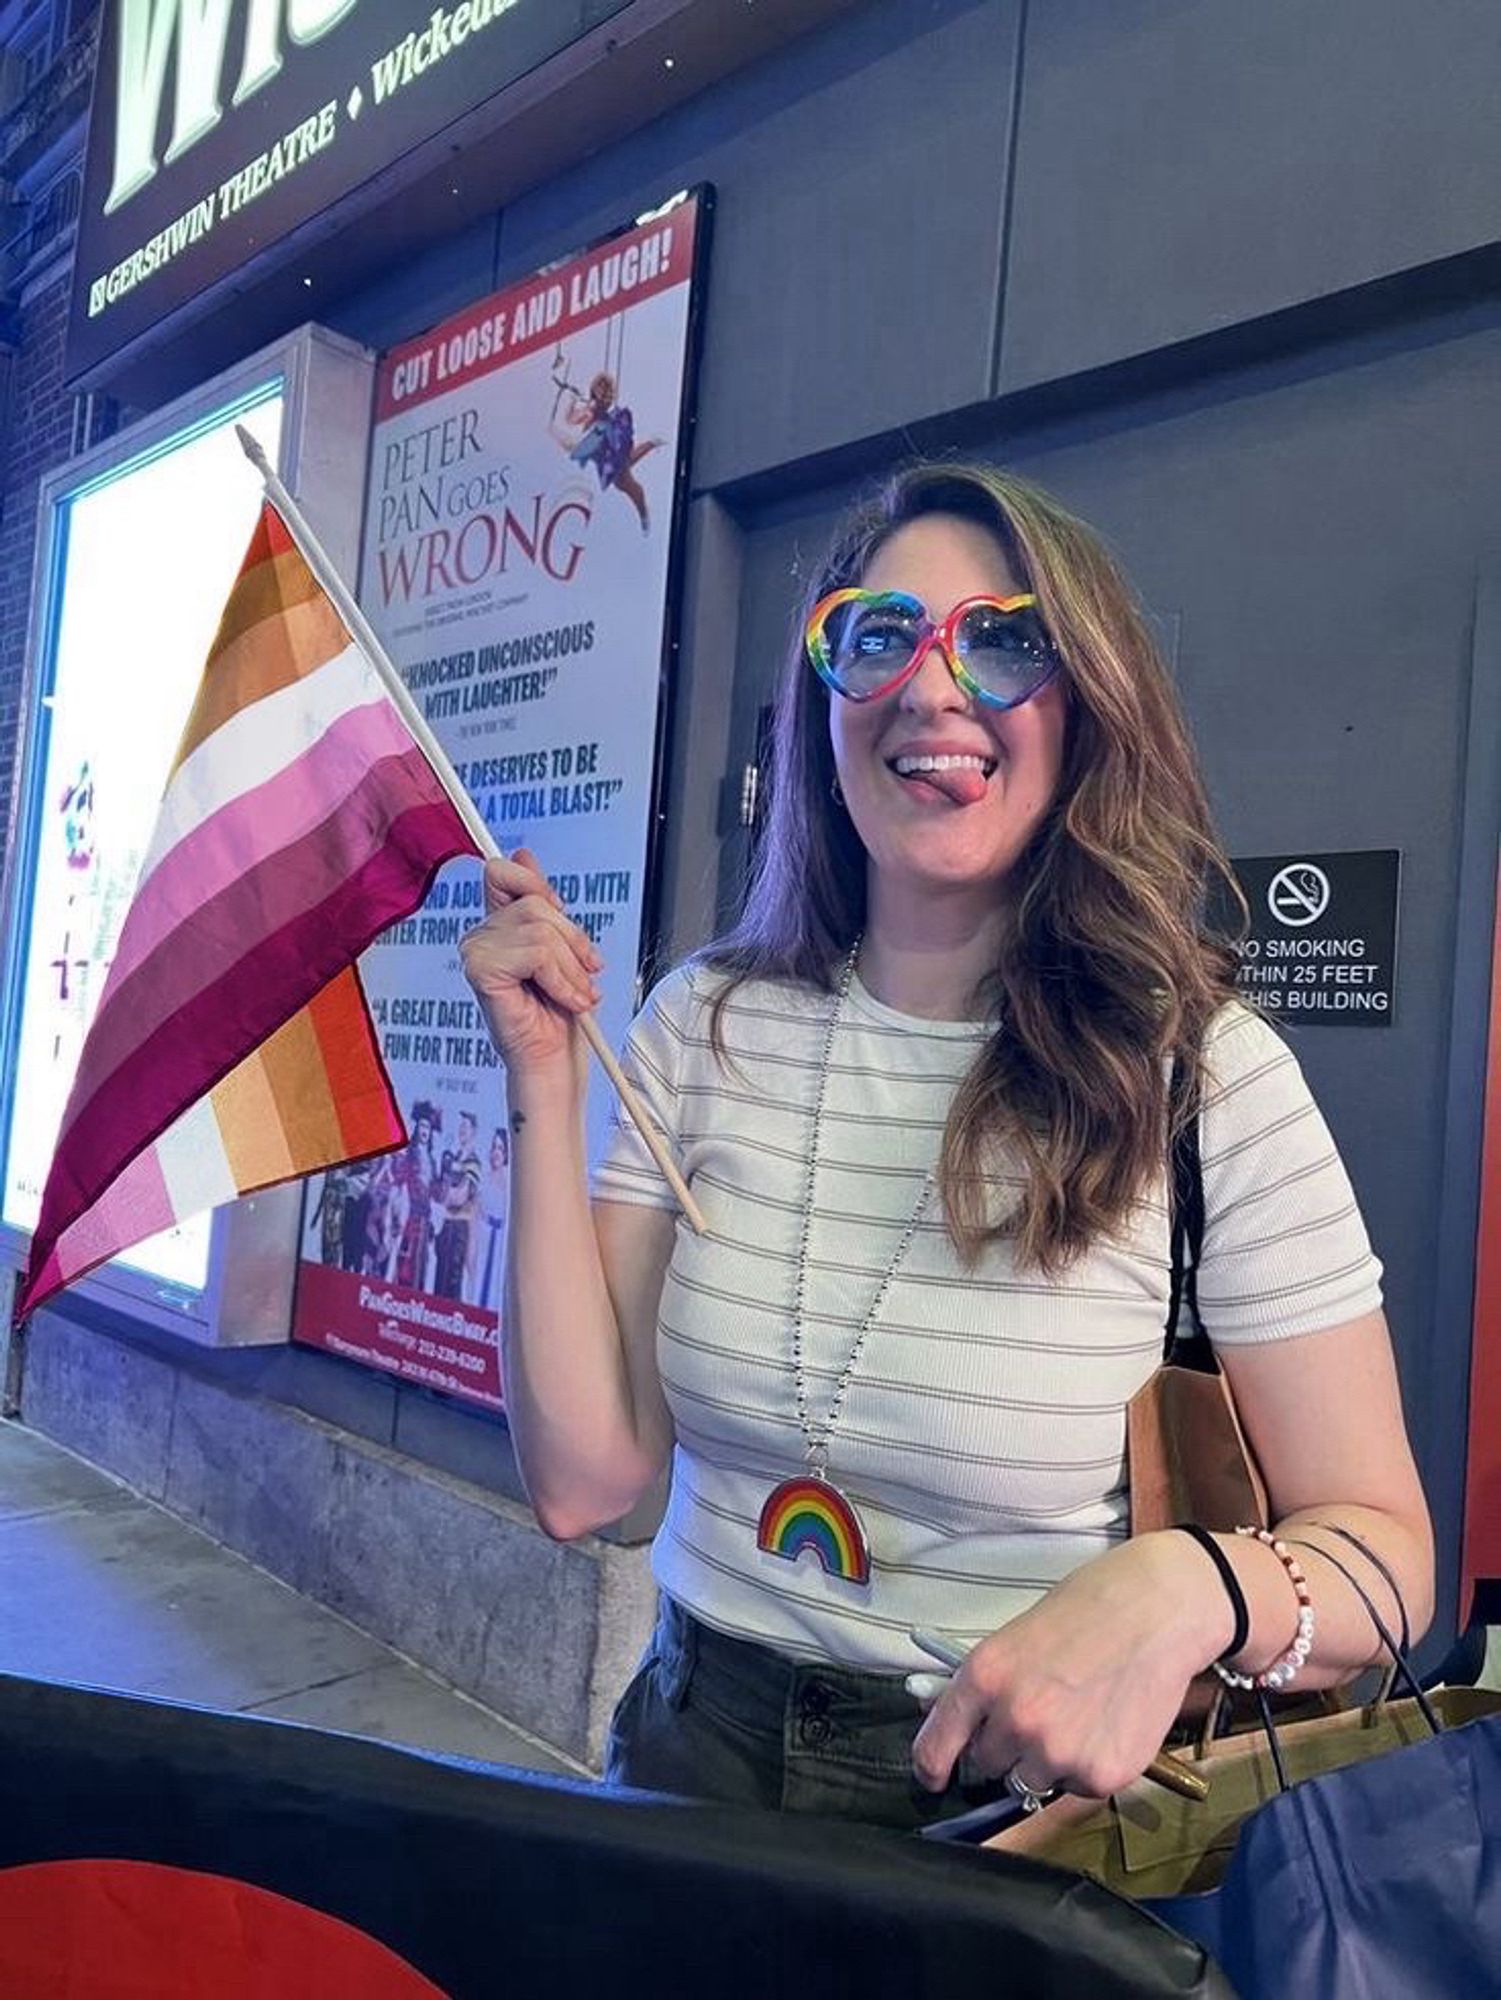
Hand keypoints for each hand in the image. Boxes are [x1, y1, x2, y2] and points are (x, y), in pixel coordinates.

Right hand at [458, 849, 602, 1080]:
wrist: (556, 1060)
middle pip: (537, 903)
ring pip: (541, 929)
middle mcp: (481, 935)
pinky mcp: (482, 970)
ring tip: (576, 993)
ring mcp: (476, 952)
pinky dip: (562, 979)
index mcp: (498, 923)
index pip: (502, 871)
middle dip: (574, 940)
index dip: (536, 884)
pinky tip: (566, 1000)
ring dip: (572, 967)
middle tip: (585, 973)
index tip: (560, 912)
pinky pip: (537, 953)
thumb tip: (524, 854)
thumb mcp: (563, 947)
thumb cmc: (560, 1012)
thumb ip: (543, 904)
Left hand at [911, 1533, 1231, 1798]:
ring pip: (1033, 1781)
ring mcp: (1058, 1752)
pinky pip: (1079, 1788)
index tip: (932, 1777)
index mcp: (984, 1678)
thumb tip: (958, 1721)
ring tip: (1080, 1716)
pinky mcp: (1101, 1775)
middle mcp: (1015, 1720)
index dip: (932, 1766)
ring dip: (1048, 1761)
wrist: (1157, 1612)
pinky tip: (1107, 1725)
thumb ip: (987, 1686)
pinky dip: (1089, 1766)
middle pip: (988, 1767)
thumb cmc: (1087, 1612)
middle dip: (1006, 1749)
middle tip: (1040, 1716)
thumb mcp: (1017, 1637)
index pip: (937, 1744)